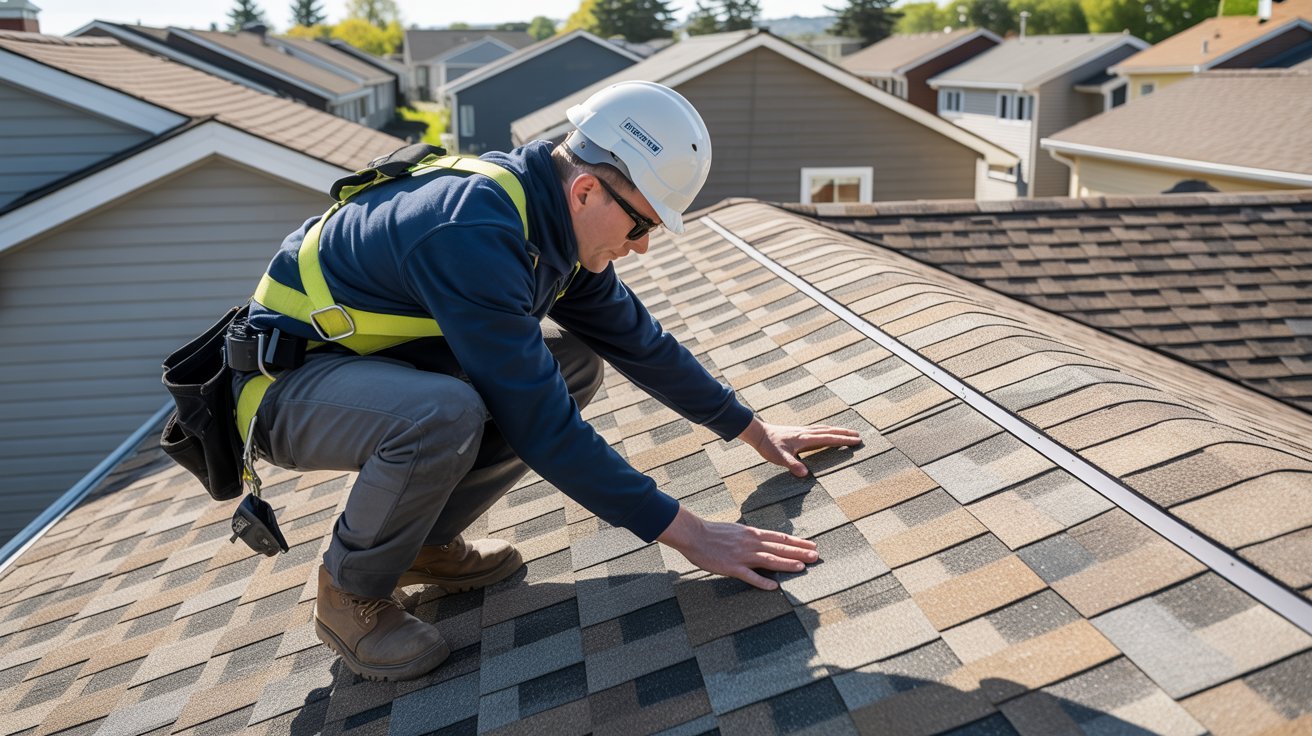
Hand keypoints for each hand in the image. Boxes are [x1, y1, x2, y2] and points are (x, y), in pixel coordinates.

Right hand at [657, 506, 817, 589]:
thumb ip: (751, 536)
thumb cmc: (713, 532)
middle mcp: (751, 543)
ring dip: (786, 564)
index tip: (812, 545)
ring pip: (769, 560)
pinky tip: (774, 587)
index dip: (797, 543)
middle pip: (779, 548)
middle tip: (816, 556)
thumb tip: (764, 540)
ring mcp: (742, 556)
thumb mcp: (736, 530)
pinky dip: (762, 582)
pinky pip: (750, 576)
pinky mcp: (732, 568)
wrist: (694, 535)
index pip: (780, 538)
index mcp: (752, 533)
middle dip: (799, 552)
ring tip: (802, 567)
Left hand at [738, 417, 861, 476]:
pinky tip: (826, 432)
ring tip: (847, 432)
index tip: (856, 440)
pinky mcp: (798, 431)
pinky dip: (826, 430)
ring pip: (824, 429)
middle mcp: (806, 432)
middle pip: (830, 431)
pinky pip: (817, 429)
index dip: (843, 439)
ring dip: (837, 430)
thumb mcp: (780, 458)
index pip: (829, 438)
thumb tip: (806, 474)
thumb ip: (793, 465)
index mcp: (805, 439)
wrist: (758, 433)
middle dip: (845, 433)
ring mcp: (803, 430)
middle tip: (858, 435)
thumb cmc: (769, 446)